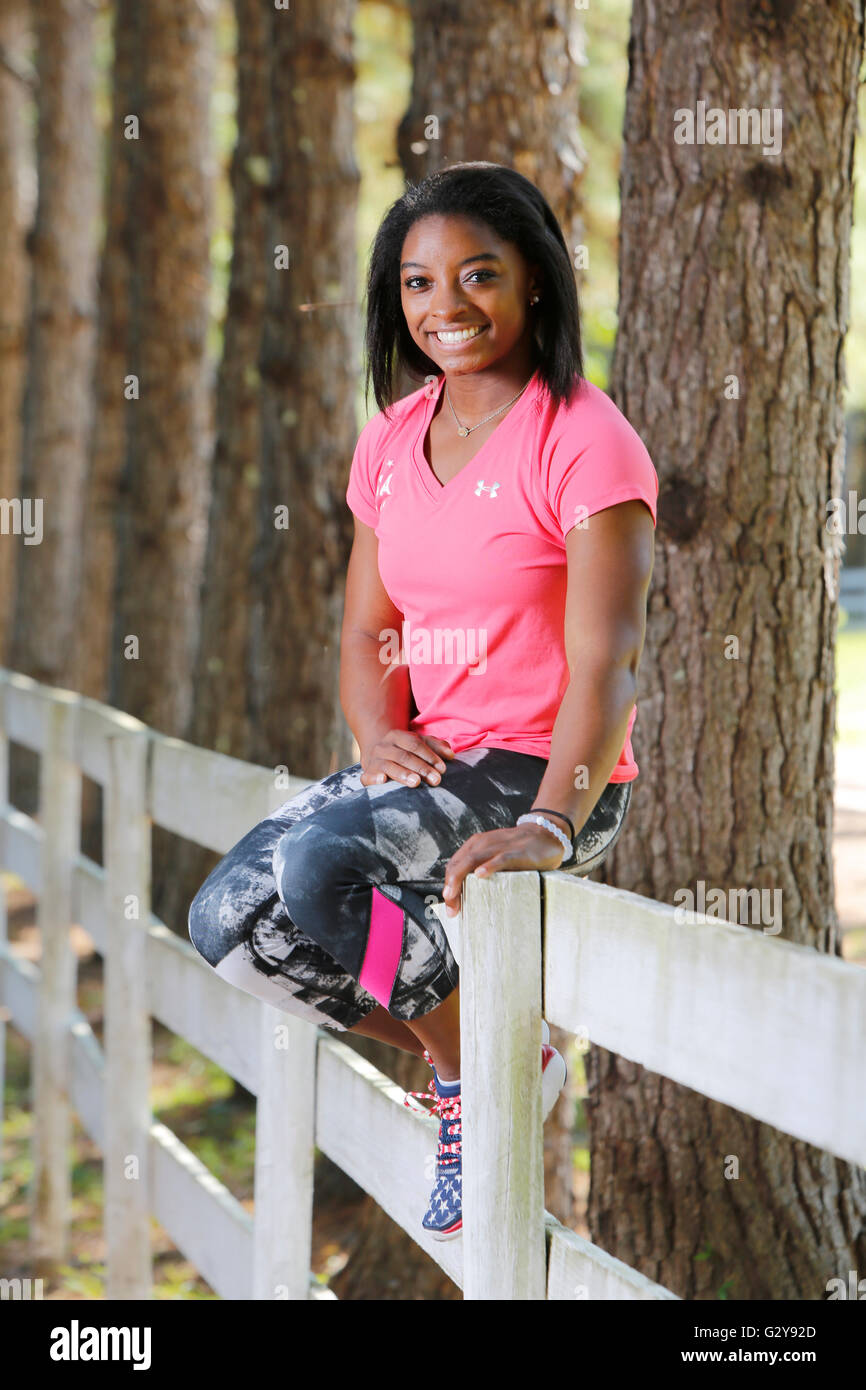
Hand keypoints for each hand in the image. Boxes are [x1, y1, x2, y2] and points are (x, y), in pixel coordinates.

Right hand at [359, 730, 454, 787]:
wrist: (374, 755)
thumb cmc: (402, 751)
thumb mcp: (417, 744)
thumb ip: (435, 746)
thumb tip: (450, 754)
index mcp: (397, 736)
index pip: (415, 744)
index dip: (430, 756)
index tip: (443, 769)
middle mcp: (384, 746)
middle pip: (404, 756)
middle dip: (421, 768)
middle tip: (436, 780)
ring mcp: (374, 760)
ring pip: (389, 766)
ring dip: (403, 774)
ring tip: (416, 782)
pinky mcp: (367, 774)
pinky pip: (368, 776)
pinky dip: (374, 778)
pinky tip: (382, 780)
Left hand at [441, 822, 568, 916]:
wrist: (546, 834)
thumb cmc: (519, 851)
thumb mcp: (495, 857)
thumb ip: (483, 871)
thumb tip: (469, 898)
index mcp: (476, 845)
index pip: (454, 865)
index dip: (448, 885)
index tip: (450, 907)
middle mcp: (483, 844)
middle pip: (458, 865)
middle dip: (450, 887)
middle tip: (451, 909)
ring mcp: (498, 847)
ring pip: (472, 861)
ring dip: (459, 879)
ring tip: (454, 897)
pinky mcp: (515, 852)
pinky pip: (499, 858)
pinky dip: (488, 866)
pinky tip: (480, 875)